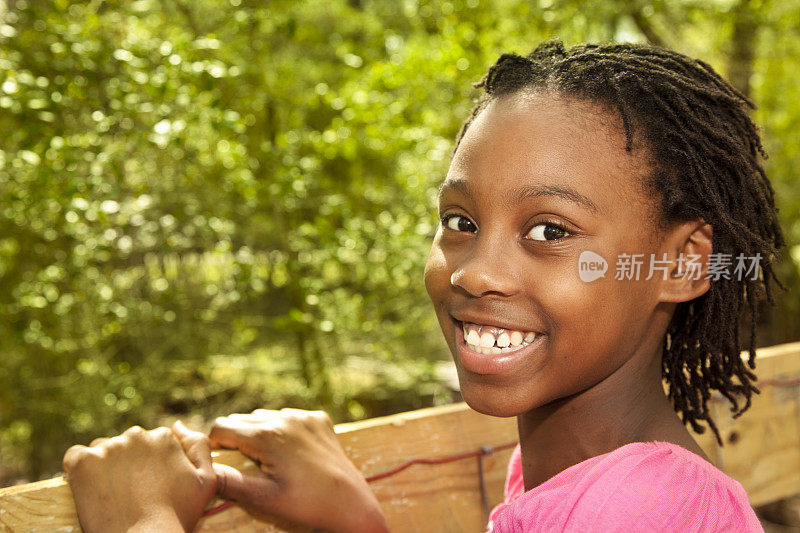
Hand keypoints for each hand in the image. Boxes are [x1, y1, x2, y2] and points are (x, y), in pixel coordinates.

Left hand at [63, 421, 216, 532]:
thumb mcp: (206, 480)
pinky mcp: (82, 462)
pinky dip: (80, 470)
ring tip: (111, 494)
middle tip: (130, 493)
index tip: (149, 486)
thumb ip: (198, 445)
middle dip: (127, 463)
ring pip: (102, 450)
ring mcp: (107, 447)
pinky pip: (76, 456)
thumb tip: (178, 425)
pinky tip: (90, 489)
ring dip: (104, 465)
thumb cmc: (177, 515)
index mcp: (164, 437)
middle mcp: (136, 435)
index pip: (151, 443)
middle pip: (126, 444)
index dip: (149, 466)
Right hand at [210, 408, 388, 532]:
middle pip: (241, 419)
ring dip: (259, 432)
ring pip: (265, 416)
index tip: (223, 461)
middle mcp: (284, 419)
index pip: (221, 427)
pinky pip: (290, 417)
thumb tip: (205, 470)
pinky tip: (291, 452)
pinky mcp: (319, 419)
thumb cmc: (305, 504)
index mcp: (266, 436)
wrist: (349, 502)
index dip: (217, 444)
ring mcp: (304, 417)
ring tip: (268, 459)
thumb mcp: (263, 498)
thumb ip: (230, 482)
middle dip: (237, 438)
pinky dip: (283, 430)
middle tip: (246, 464)